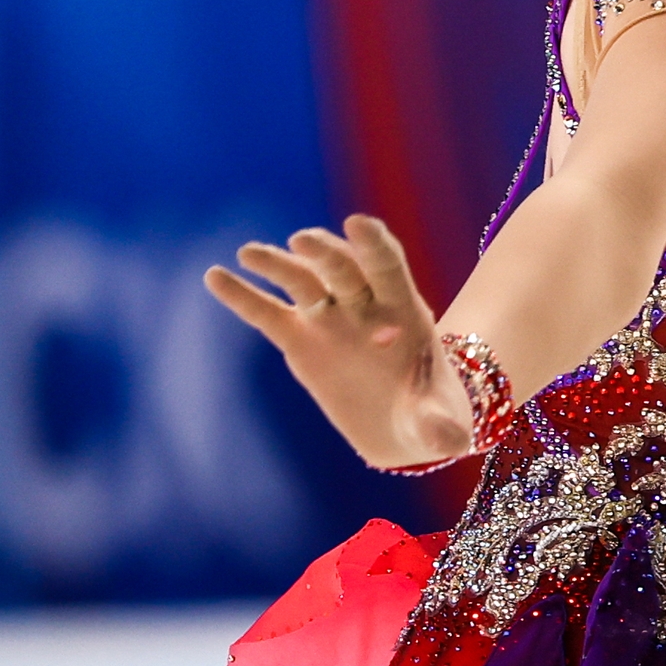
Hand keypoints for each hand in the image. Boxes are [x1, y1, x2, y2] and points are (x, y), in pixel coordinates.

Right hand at [203, 214, 473, 469]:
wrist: (403, 425)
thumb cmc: (430, 414)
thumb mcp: (440, 421)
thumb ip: (440, 425)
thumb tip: (450, 441)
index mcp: (403, 308)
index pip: (387, 265)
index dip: (373, 244)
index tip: (357, 224)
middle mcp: (362, 303)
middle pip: (341, 269)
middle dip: (323, 254)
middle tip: (302, 242)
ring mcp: (328, 318)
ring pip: (301, 282)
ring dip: (276, 264)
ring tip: (248, 254)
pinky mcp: (299, 340)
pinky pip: (267, 314)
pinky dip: (242, 296)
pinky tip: (215, 277)